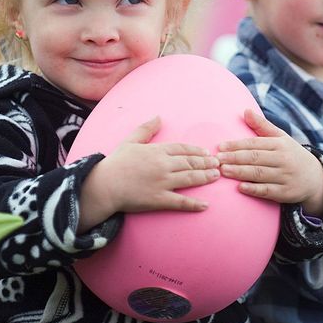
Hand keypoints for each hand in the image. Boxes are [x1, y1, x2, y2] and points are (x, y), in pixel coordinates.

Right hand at [78, 117, 219, 230]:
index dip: (197, 151)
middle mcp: (163, 165)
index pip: (183, 149)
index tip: (207, 152)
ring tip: (216, 176)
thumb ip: (146, 129)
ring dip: (205, 177)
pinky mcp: (159, 199)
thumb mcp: (130, 141)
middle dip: (206, 163)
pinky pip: (180, 202)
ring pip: (190, 179)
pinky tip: (205, 205)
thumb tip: (158, 116)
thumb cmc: (115, 163)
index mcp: (157, 151)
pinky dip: (194, 204)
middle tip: (219, 164)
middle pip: (190, 163)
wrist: (104, 185)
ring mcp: (162, 183)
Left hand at [217, 109, 322, 215]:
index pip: (254, 143)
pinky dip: (254, 189)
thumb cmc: (291, 154)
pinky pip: (268, 191)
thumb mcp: (281, 138)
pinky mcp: (286, 192)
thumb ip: (262, 126)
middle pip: (255, 158)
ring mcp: (285, 176)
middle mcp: (283, 159)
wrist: (315, 178)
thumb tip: (245, 110)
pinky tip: (240, 188)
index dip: (236, 145)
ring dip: (240, 172)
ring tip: (223, 171)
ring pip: (259, 174)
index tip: (220, 147)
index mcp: (280, 144)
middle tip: (217, 159)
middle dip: (234, 158)